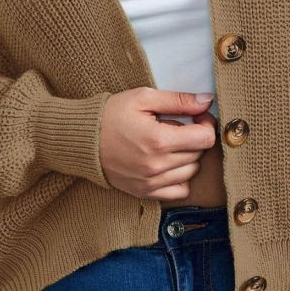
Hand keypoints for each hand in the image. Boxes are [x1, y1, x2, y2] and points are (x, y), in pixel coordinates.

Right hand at [99, 87, 217, 199]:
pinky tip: (169, 163)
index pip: (205, 138)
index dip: (207, 123)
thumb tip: (207, 100)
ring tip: (170, 143)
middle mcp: (157, 166)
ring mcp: (151, 182)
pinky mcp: (145, 192)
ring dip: (188, 156)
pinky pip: (179, 191)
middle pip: (199, 154)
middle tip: (180, 125)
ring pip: (191, 172)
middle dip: (195, 137)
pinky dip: (181, 177)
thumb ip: (178, 100)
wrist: (82, 139)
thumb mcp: (144, 98)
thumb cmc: (111, 114)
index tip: (198, 115)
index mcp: (159, 140)